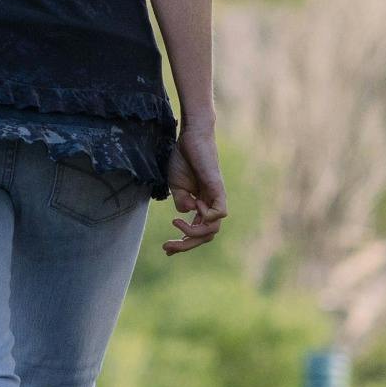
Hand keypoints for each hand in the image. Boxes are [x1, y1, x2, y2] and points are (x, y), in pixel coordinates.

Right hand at [162, 120, 226, 252]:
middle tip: (167, 247)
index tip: (166, 248)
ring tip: (176, 223)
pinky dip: (206, 217)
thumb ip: (181, 203)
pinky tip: (193, 205)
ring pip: (213, 229)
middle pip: (206, 236)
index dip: (184, 244)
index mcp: (202, 206)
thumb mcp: (177, 187)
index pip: (199, 232)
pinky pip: (219, 213)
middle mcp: (211, 204)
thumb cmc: (184, 160)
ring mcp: (216, 198)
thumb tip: (186, 215)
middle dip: (186, 245)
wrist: (190, 138)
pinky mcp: (217, 189)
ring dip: (193, 232)